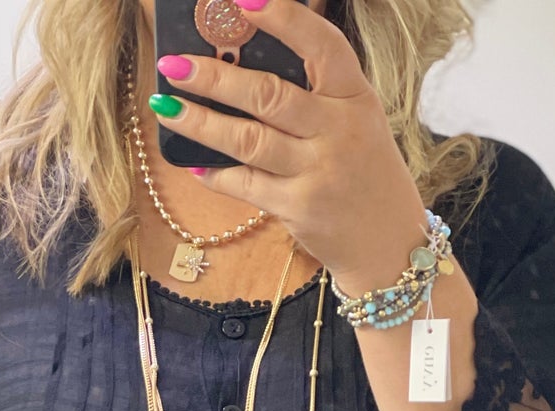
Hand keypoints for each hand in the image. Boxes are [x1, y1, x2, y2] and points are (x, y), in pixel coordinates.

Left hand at [150, 0, 426, 291]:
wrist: (389, 243)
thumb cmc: (365, 170)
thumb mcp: (357, 118)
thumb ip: (315, 91)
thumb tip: (247, 60)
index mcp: (355, 96)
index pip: (320, 45)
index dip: (282, 18)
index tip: (243, 1)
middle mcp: (338, 131)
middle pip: (267, 95)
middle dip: (214, 78)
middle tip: (174, 65)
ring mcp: (317, 172)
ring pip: (247, 140)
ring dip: (200, 122)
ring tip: (165, 105)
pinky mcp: (298, 208)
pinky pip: (245, 185)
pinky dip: (215, 173)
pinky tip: (191, 161)